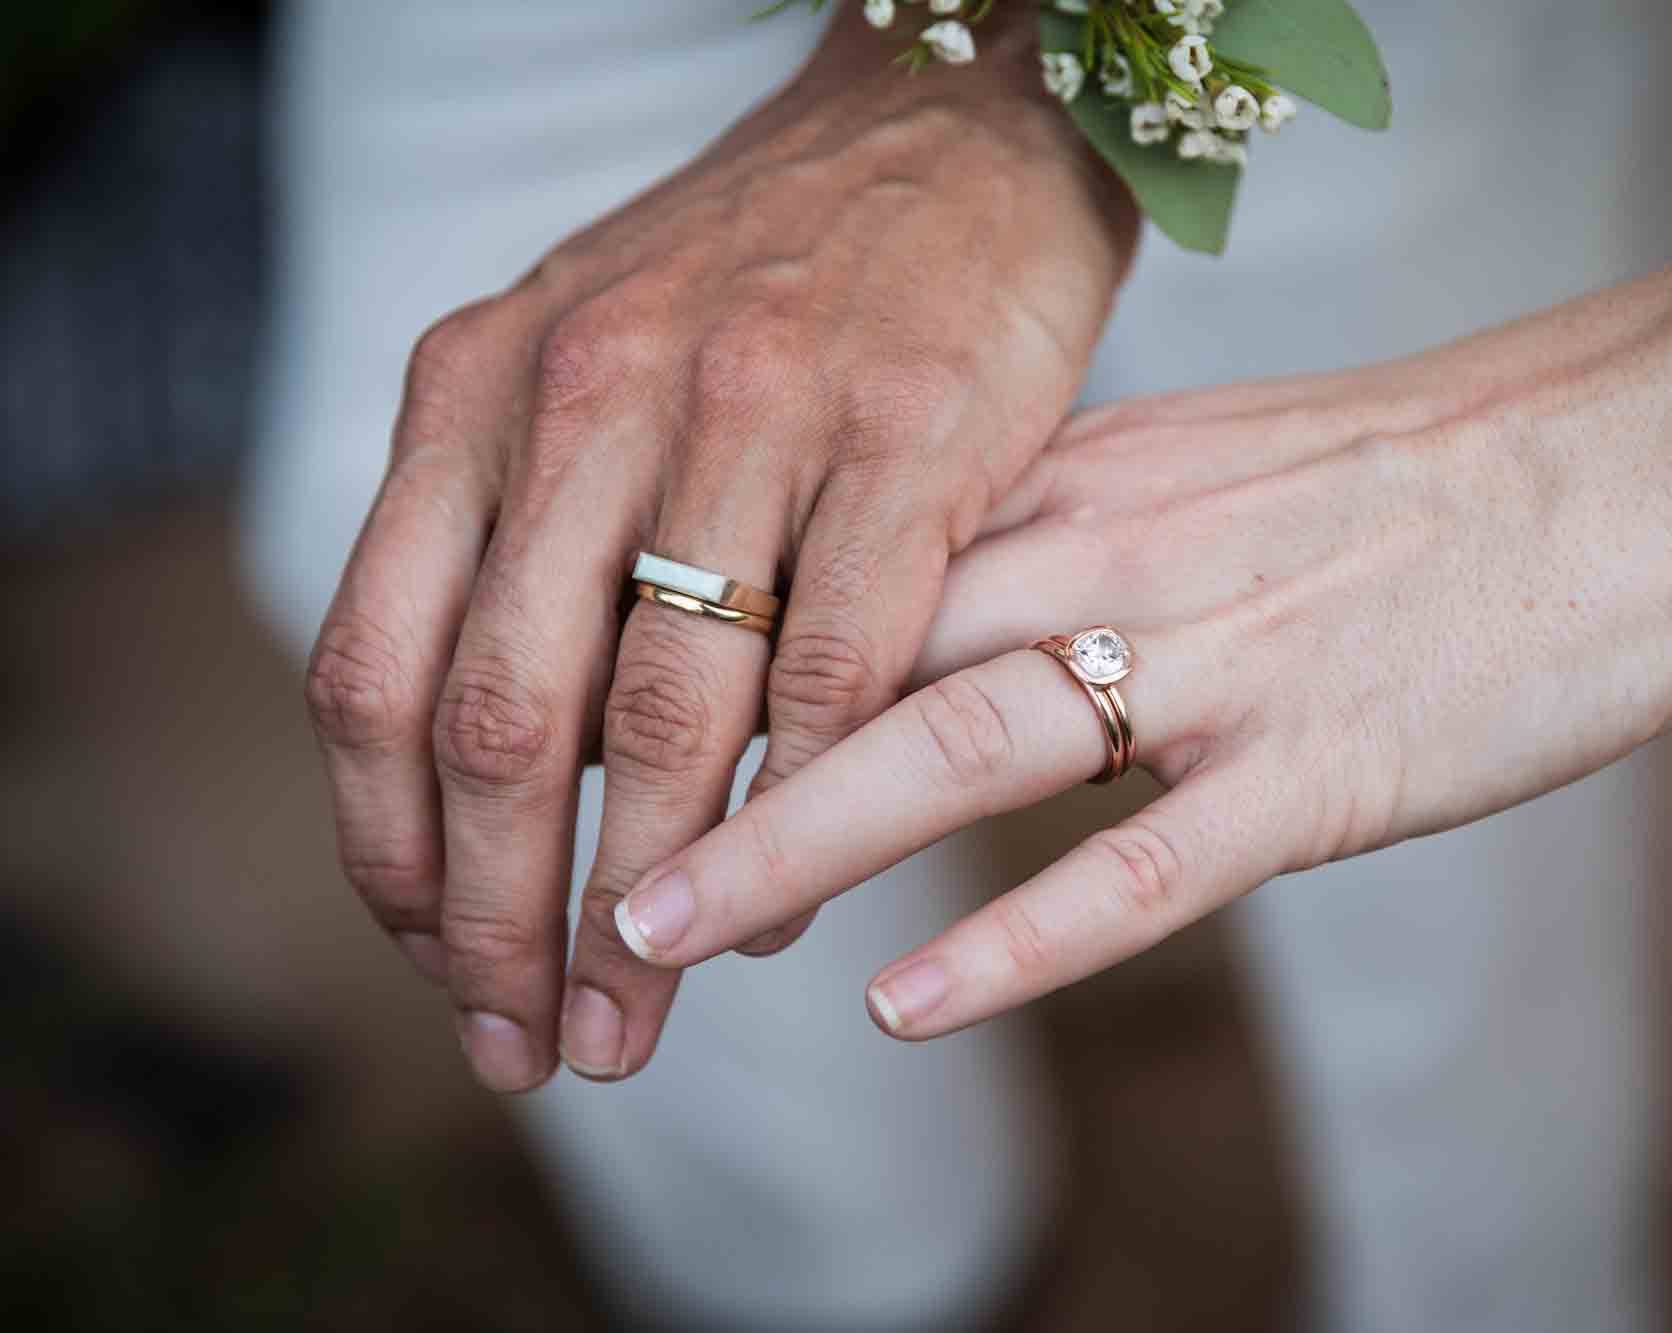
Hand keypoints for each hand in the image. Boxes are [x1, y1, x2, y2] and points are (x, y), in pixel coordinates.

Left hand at [303, 9, 1136, 1088]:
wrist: (947, 131)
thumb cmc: (761, 282)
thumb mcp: (577, 363)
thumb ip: (518, 541)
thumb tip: (487, 787)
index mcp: (480, 390)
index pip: (377, 669)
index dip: (393, 856)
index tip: (435, 968)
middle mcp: (589, 394)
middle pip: (501, 720)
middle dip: (502, 922)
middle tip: (531, 1045)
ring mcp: (751, 411)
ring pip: (665, 716)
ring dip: (648, 902)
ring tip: (645, 1011)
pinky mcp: (910, 436)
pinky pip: (842, 668)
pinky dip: (811, 809)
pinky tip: (792, 896)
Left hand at [605, 217, 1671, 1037]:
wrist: (1658, 448)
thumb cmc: (1452, 467)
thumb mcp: (1228, 464)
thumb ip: (1089, 530)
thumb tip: (971, 598)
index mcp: (1096, 472)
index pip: (857, 564)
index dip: (727, 655)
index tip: (624, 735)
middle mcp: (1122, 551)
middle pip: (861, 655)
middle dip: (703, 762)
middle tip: (571, 857)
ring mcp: (1218, 662)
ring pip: (956, 751)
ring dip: (794, 845)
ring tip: (664, 924)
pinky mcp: (1324, 766)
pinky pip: (1141, 866)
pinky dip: (1016, 935)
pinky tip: (908, 1003)